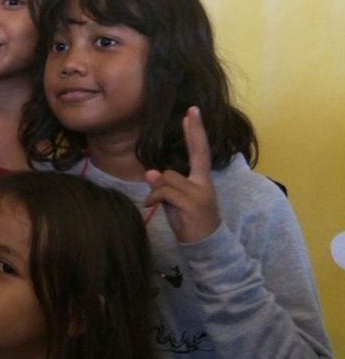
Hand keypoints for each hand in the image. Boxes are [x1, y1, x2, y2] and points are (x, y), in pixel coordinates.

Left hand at [144, 106, 220, 243]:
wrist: (206, 247)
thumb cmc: (189, 224)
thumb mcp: (175, 202)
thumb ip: (166, 186)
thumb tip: (151, 171)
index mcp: (202, 181)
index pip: (200, 152)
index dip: (196, 133)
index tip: (192, 112)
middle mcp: (204, 184)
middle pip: (194, 154)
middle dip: (193, 131)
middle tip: (191, 110)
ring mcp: (200, 193)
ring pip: (168, 177)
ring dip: (158, 189)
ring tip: (157, 203)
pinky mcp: (192, 204)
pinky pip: (164, 191)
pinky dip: (154, 197)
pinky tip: (151, 206)